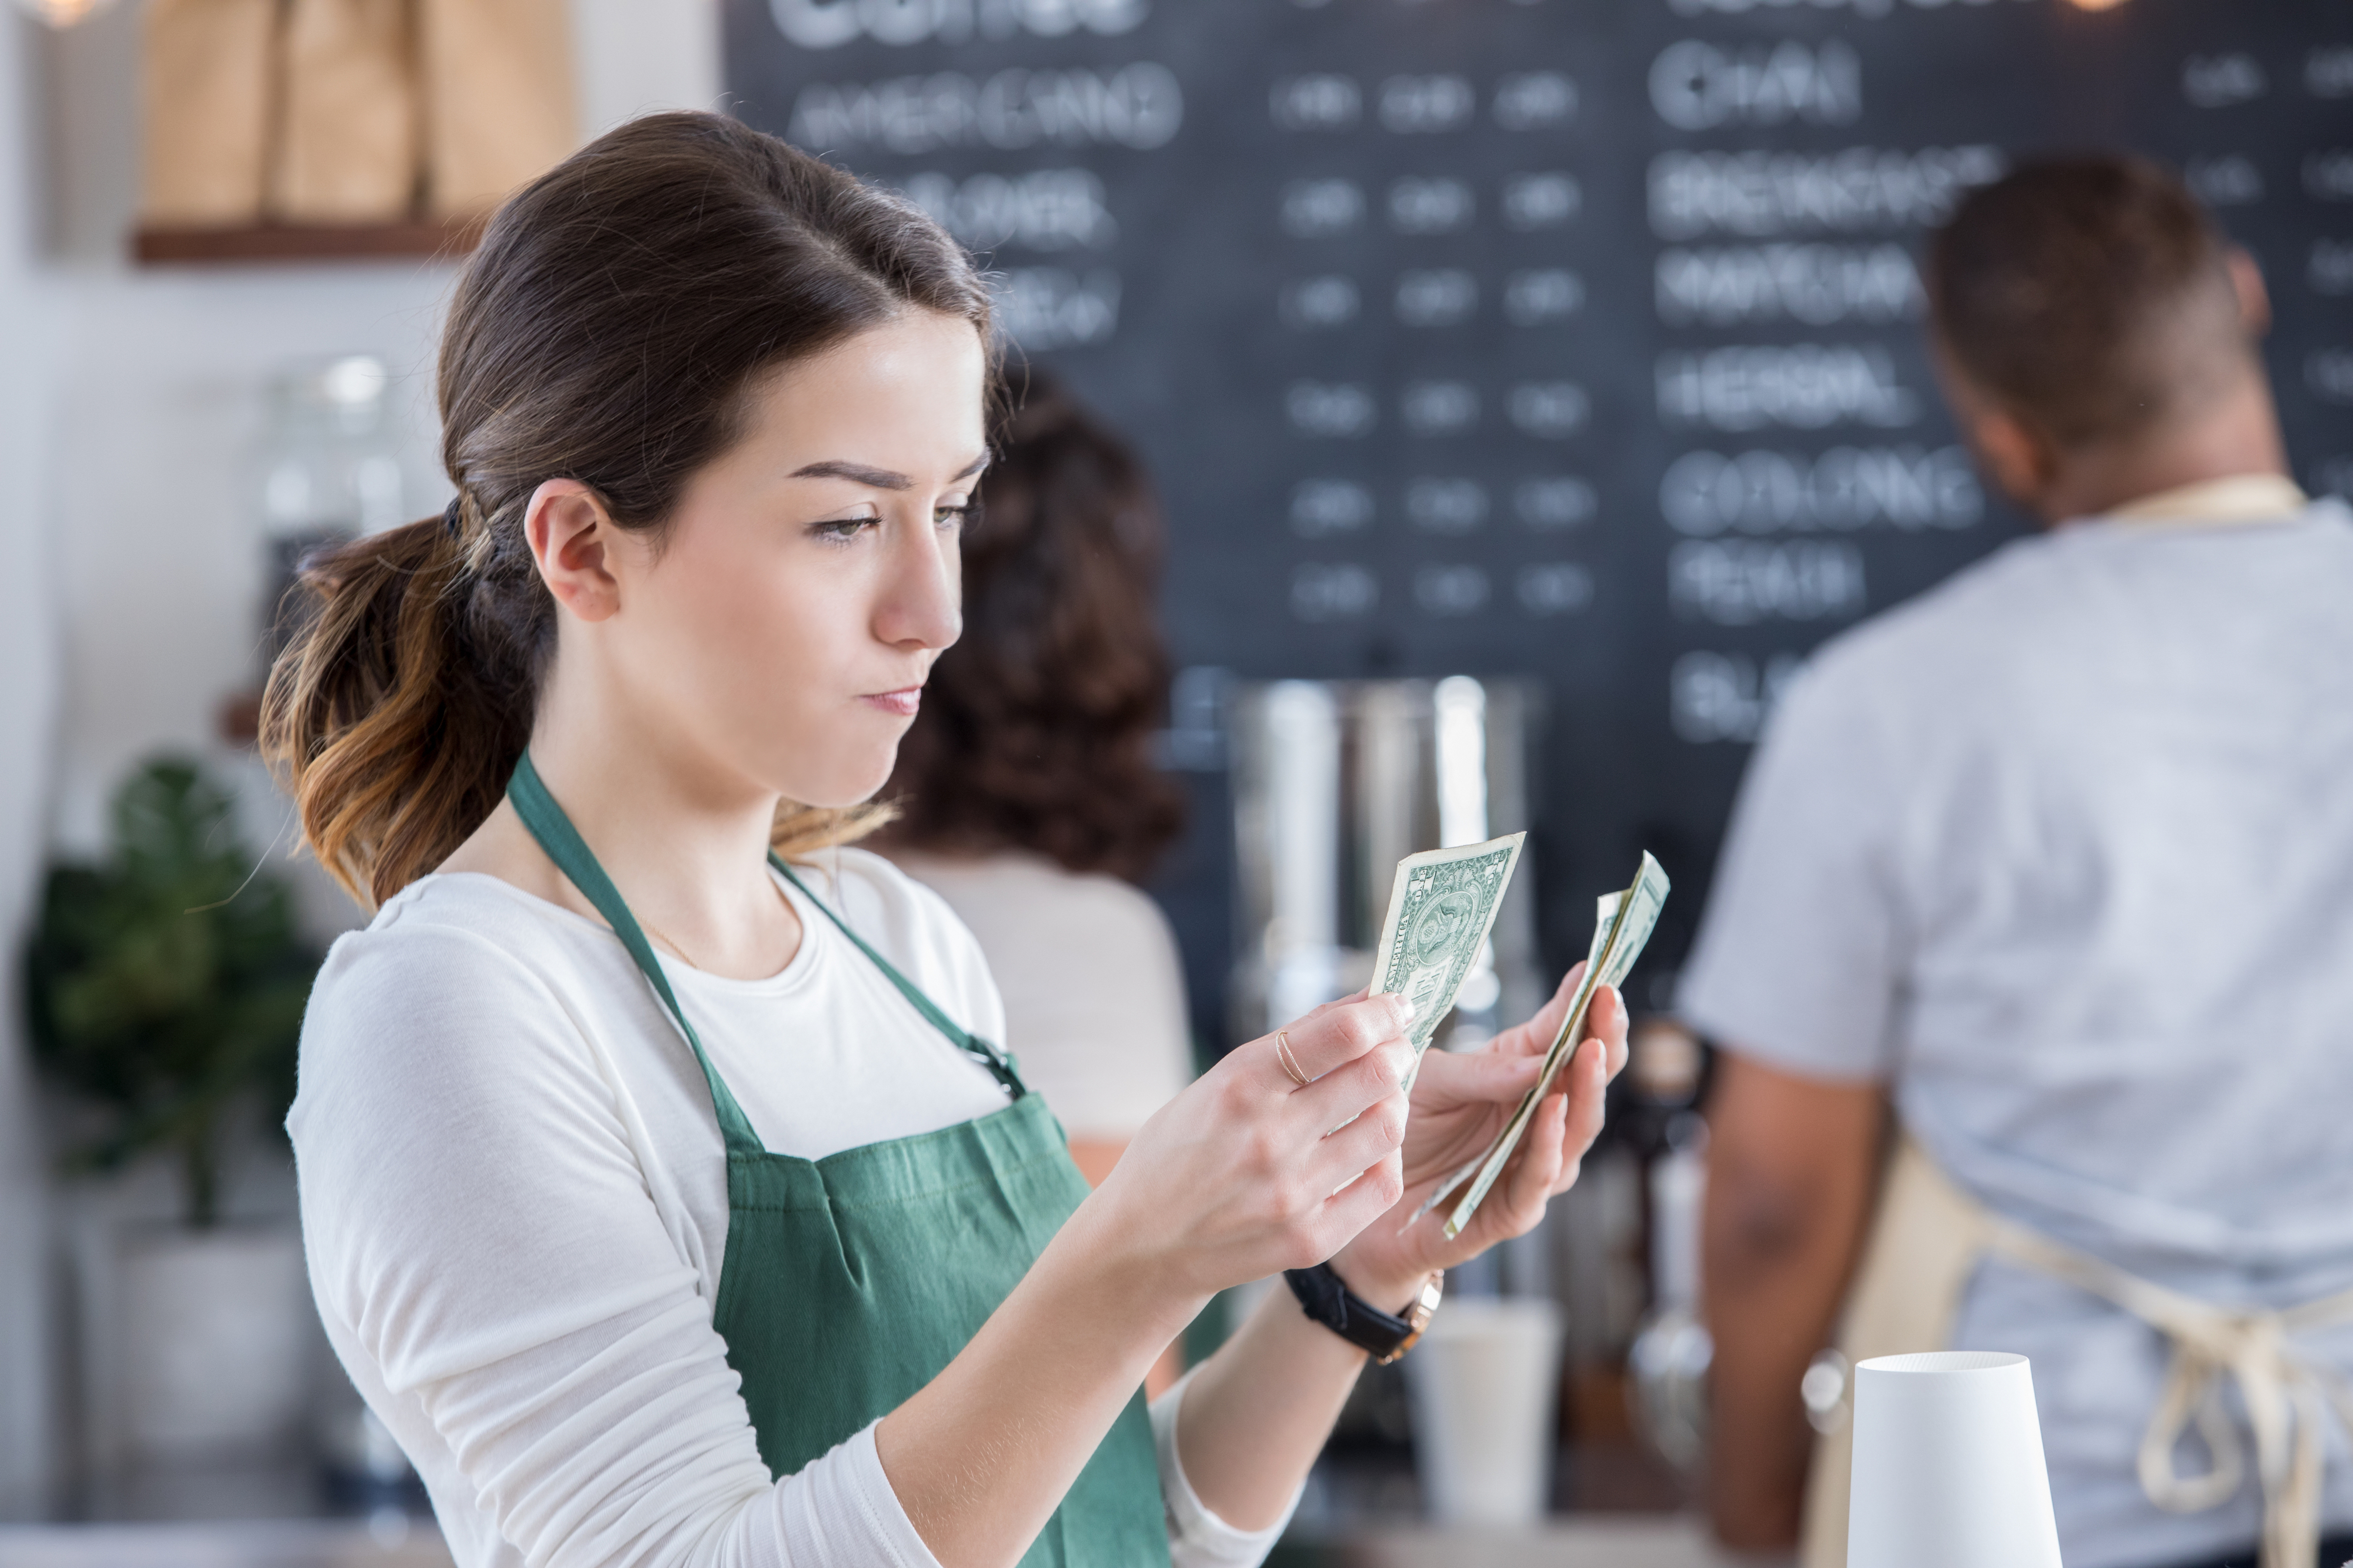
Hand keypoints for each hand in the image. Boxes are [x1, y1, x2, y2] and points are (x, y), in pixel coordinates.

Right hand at [1084, 993, 1415, 1306]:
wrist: (1142, 1244)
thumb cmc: (1180, 1151)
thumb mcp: (1216, 1082)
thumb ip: (1290, 1046)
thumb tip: (1363, 1003)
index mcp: (1240, 1086)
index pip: (1341, 1034)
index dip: (1381, 1011)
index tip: (1394, 1006)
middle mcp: (1269, 1138)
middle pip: (1375, 1076)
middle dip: (1397, 1052)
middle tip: (1395, 1050)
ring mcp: (1292, 1193)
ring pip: (1388, 1128)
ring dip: (1394, 1103)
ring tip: (1379, 1100)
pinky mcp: (1310, 1239)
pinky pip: (1382, 1186)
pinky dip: (1384, 1158)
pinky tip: (1368, 1150)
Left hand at [1326, 964, 1626, 1309]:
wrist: (1356, 1197)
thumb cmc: (1396, 1129)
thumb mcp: (1428, 1082)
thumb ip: (1480, 1071)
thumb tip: (1541, 1055)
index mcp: (1518, 1079)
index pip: (1565, 1040)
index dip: (1588, 1011)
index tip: (1601, 975)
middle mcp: (1534, 1123)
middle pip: (1586, 1084)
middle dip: (1603, 1043)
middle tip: (1610, 1004)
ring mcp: (1527, 1166)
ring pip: (1576, 1132)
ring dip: (1586, 1092)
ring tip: (1589, 1052)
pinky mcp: (1508, 1210)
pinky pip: (1537, 1180)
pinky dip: (1548, 1148)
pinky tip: (1552, 1113)